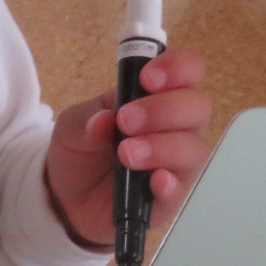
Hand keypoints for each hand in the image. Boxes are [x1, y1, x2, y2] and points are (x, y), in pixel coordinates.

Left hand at [43, 49, 210, 249]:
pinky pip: (182, 189)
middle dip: (163, 109)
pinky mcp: (169, 197)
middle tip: (126, 120)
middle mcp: (176, 126)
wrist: (68, 198)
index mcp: (157, 96)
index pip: (188, 71)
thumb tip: (104, 119)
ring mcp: (176, 162)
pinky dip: (170, 183)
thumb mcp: (70, 127)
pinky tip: (155, 181)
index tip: (147, 78)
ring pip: (193, 147)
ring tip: (125, 153)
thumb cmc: (81, 150)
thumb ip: (85, 120)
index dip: (177, 68)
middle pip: (197, 107)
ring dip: (161, 146)